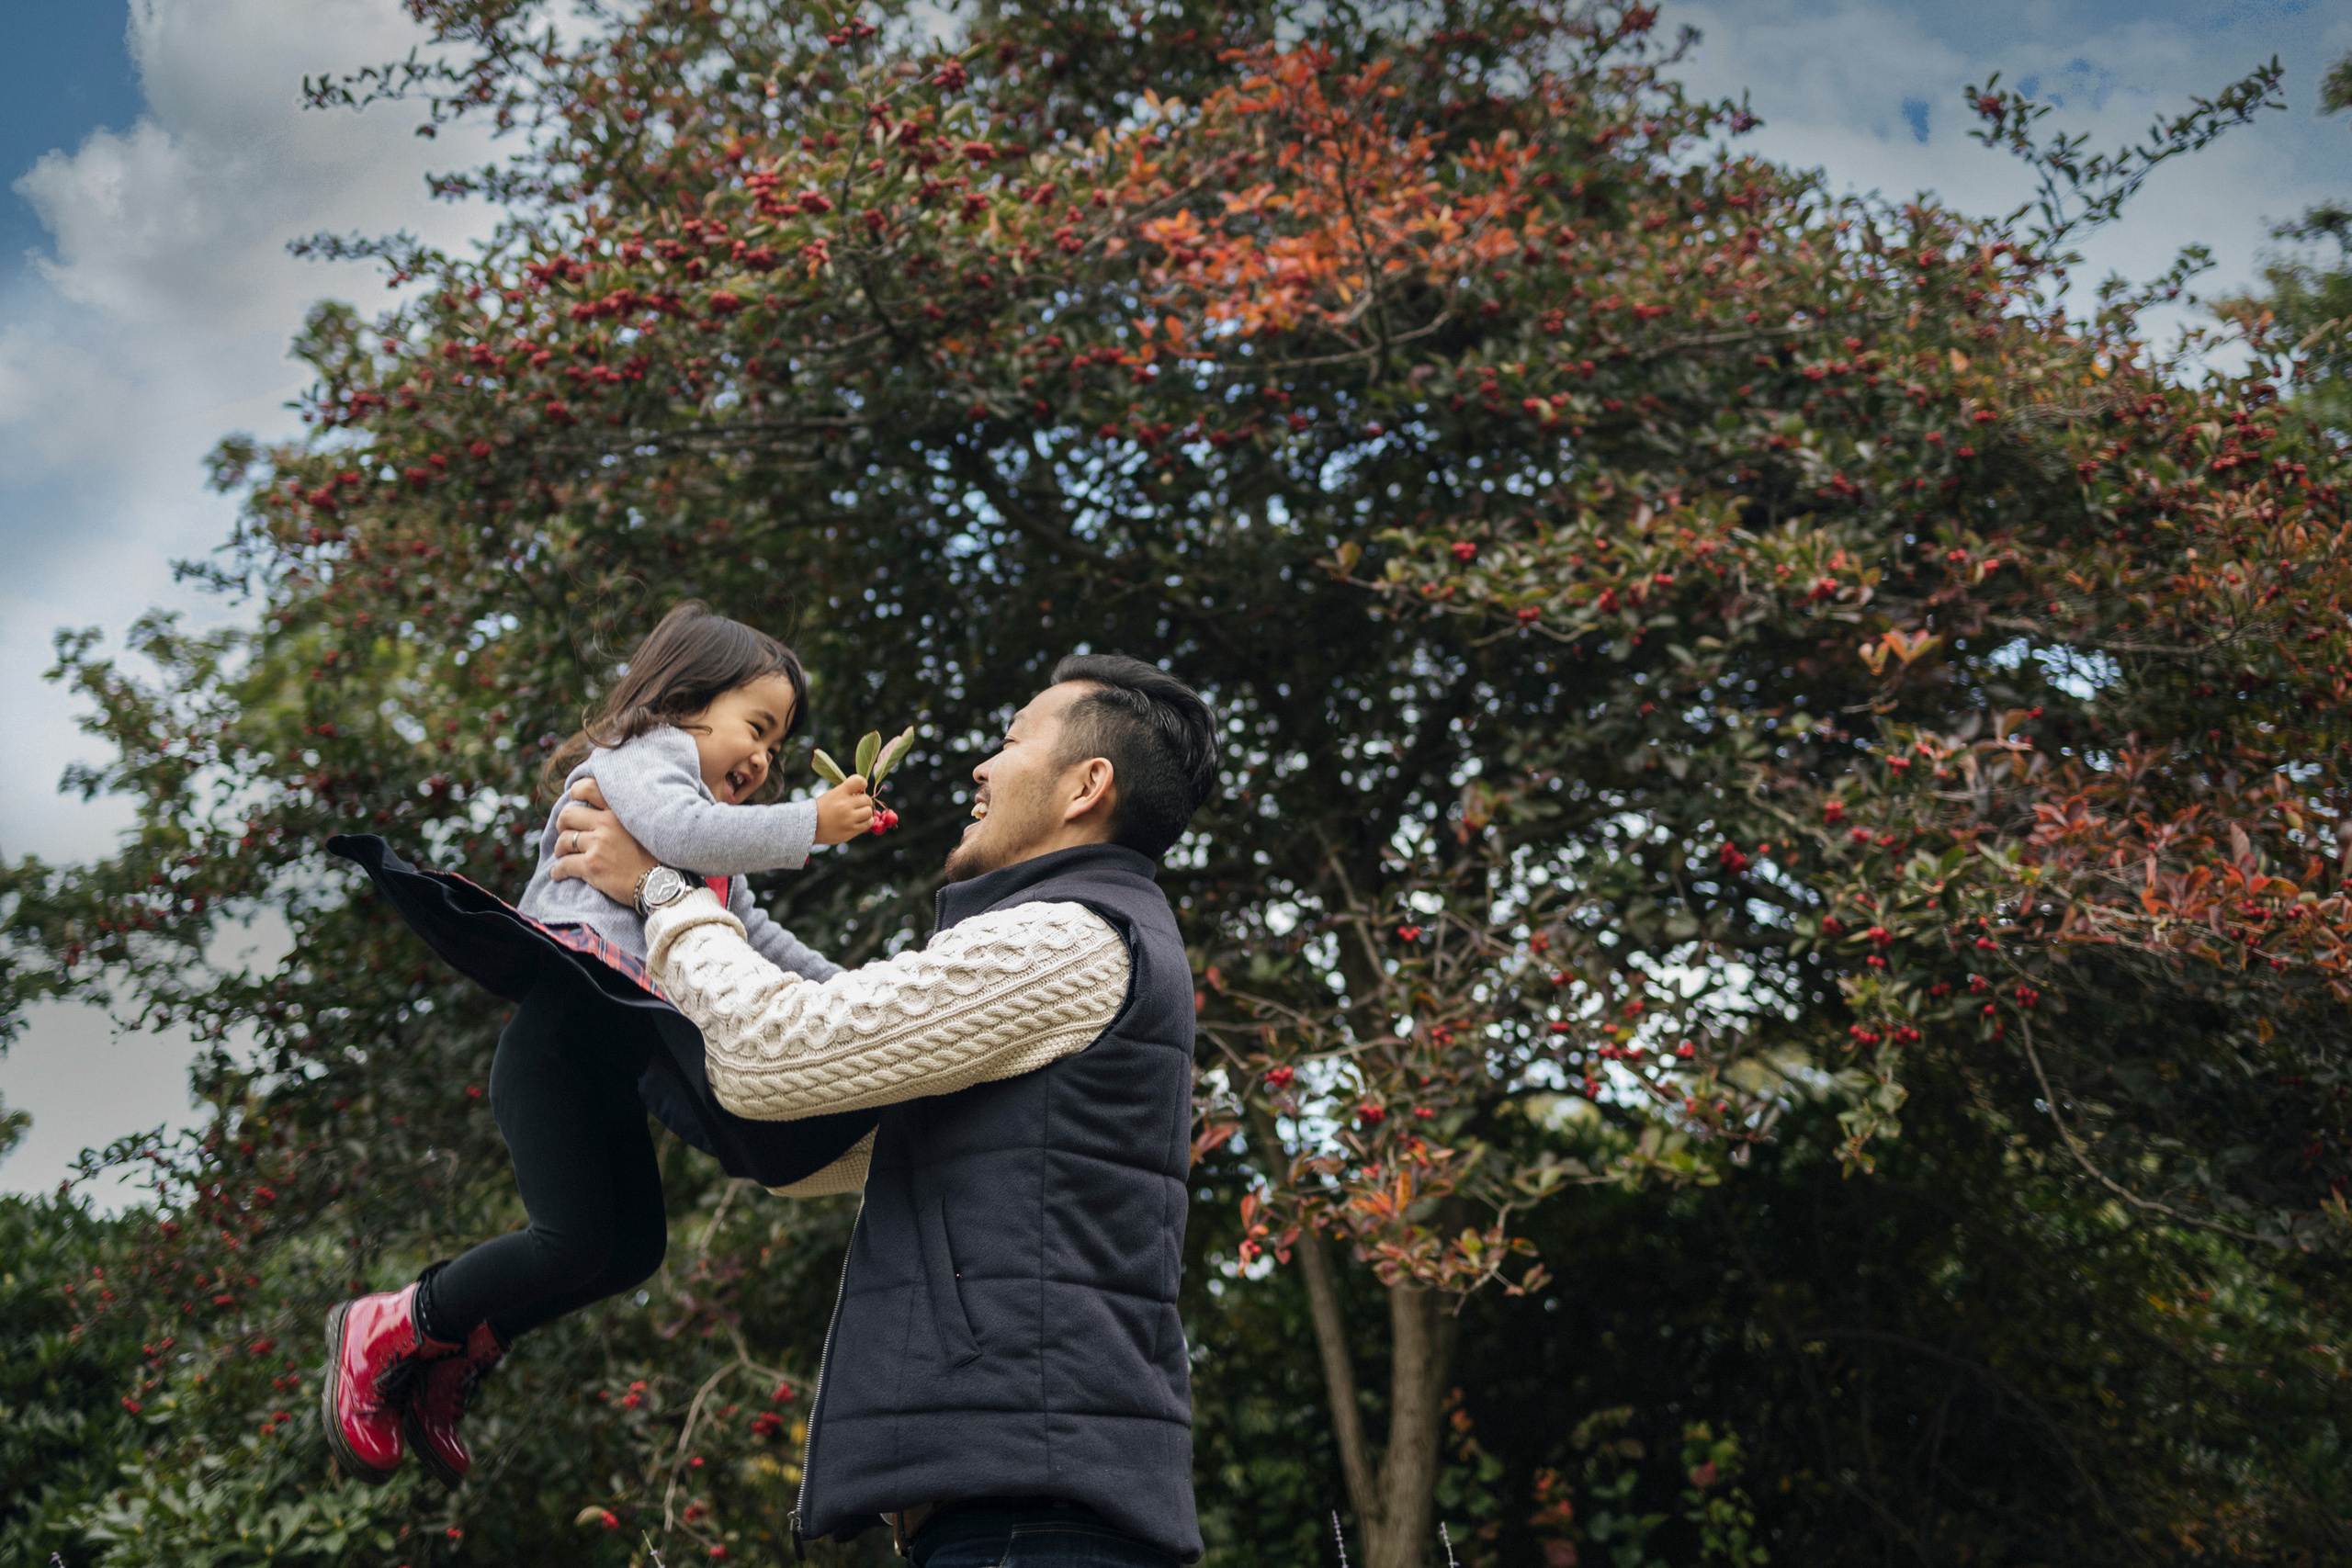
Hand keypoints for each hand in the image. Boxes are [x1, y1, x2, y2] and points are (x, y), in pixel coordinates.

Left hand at [549, 778, 660, 904]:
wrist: (660, 883)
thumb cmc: (654, 857)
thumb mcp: (643, 826)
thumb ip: (622, 816)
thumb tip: (599, 814)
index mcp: (619, 811)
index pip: (589, 788)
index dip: (576, 791)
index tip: (574, 799)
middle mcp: (607, 823)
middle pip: (568, 815)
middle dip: (562, 824)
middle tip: (564, 833)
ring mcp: (598, 844)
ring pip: (564, 840)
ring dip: (560, 849)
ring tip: (563, 855)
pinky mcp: (592, 865)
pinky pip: (564, 865)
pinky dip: (558, 871)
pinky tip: (558, 874)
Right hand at [813, 775, 873, 843]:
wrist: (809, 826)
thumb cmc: (822, 809)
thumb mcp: (832, 795)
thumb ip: (846, 792)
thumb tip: (864, 791)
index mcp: (839, 793)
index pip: (858, 781)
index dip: (862, 783)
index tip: (861, 787)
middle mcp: (845, 805)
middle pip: (867, 799)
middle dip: (863, 801)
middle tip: (858, 804)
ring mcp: (849, 819)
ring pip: (869, 812)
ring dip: (866, 812)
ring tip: (859, 813)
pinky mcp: (851, 831)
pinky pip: (868, 823)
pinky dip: (866, 821)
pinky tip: (860, 821)